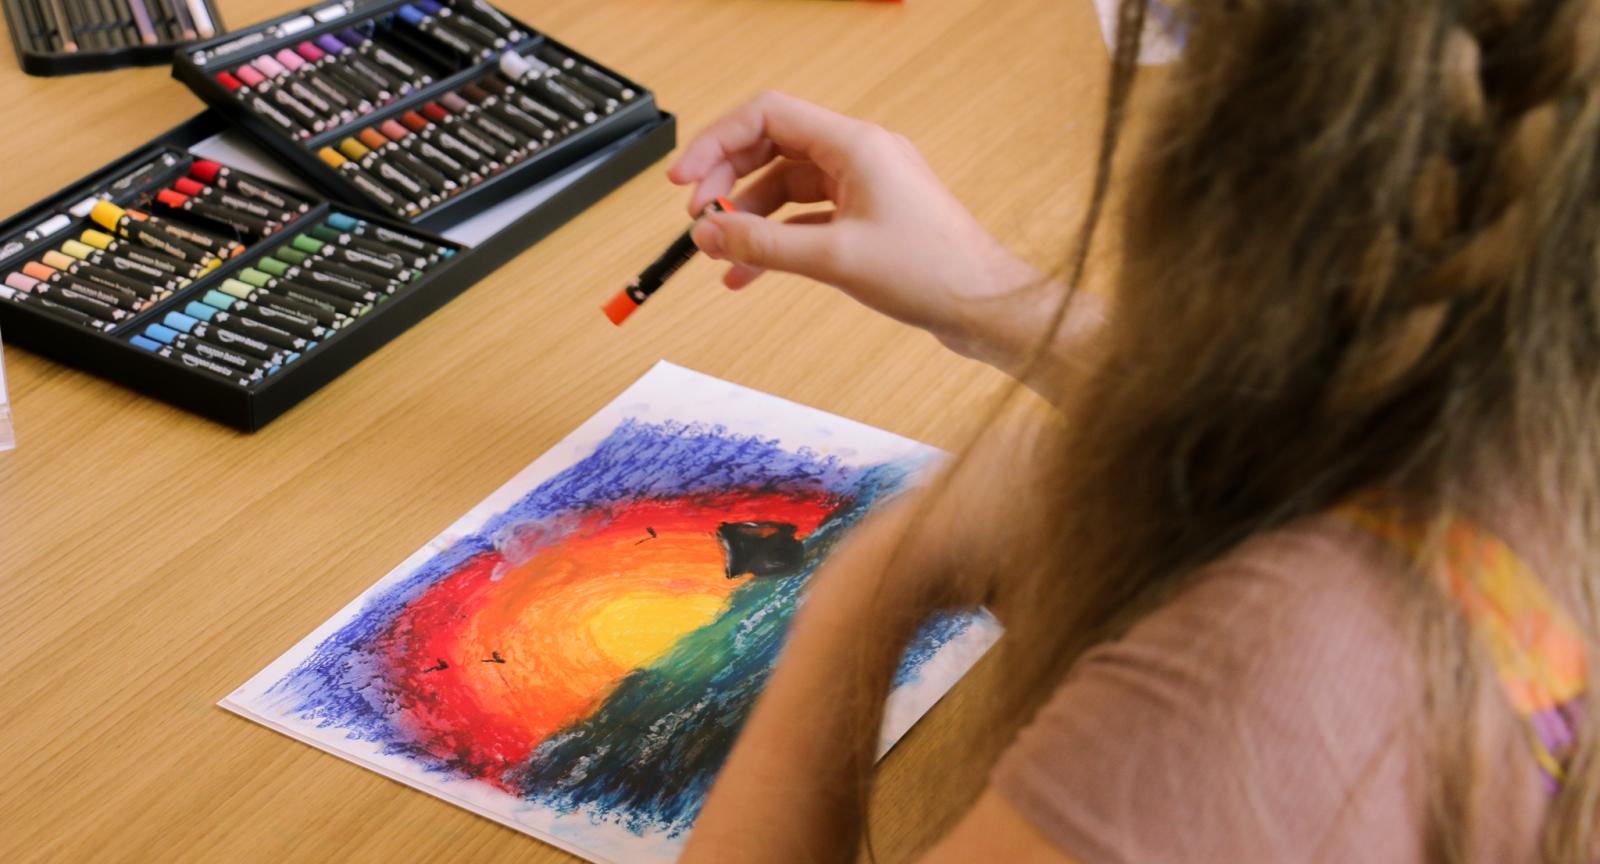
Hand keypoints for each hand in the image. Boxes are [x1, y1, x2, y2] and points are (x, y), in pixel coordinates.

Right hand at [666, 92, 1045, 360]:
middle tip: (697, 218)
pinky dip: (776, 240)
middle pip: (772, 147)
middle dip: (728, 181)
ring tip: (717, 251)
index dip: (717, 143)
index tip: (684, 179)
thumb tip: (709, 234)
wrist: (987, 308)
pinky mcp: (869, 219)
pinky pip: (807, 218)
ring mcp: (865, 187)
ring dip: (748, 216)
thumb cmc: (933, 272)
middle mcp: (860, 156)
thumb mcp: (833, 258)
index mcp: (855, 144)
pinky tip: (747, 273)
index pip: (767, 116)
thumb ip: (762, 244)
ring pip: (786, 187)